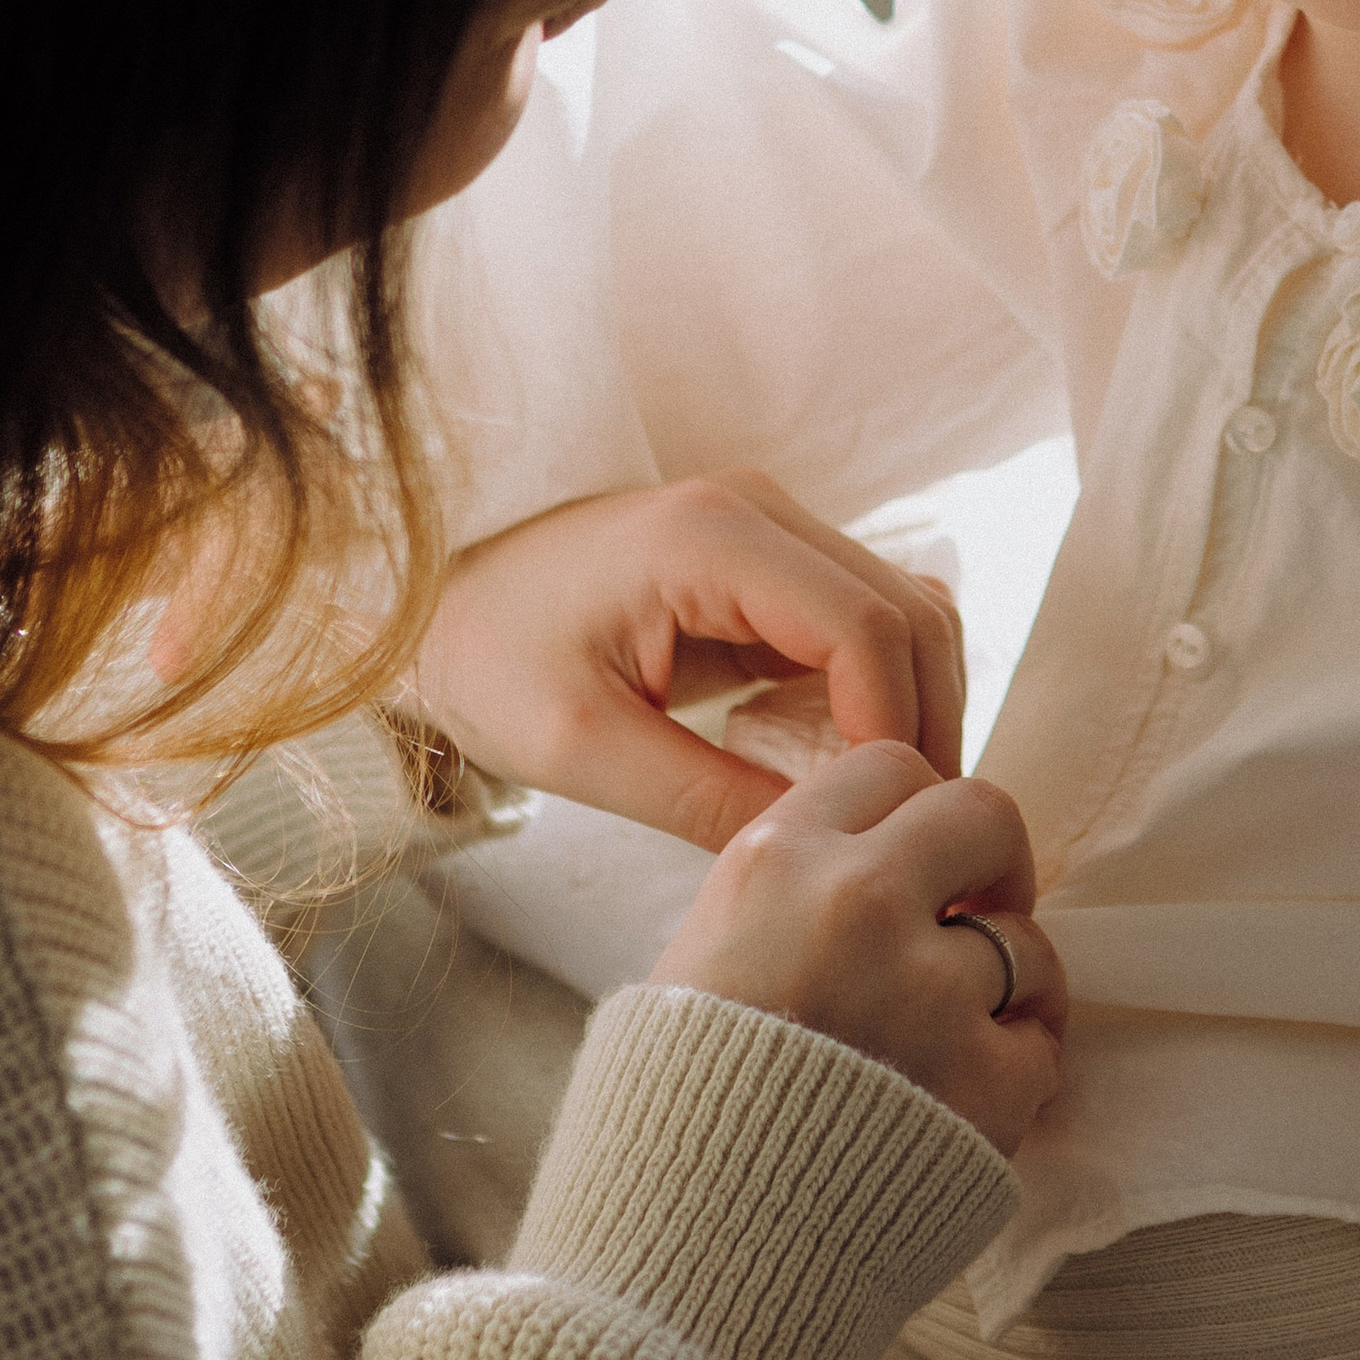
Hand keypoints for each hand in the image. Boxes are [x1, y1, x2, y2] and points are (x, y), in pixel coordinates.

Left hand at [415, 471, 965, 851]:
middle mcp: (760, 510)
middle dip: (925, 723)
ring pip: (907, 612)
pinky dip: (881, 689)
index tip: (884, 817)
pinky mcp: (770, 559)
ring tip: (881, 802)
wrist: (434, 600)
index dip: (896, 728)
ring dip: (912, 706)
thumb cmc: (489, 661)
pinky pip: (866, 620)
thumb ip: (706, 800)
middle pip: (911, 613)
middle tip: (906, 827)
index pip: (868, 627)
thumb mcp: (582, 750)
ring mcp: (771, 527)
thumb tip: (822, 849)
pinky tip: (846, 760)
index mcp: (713, 538)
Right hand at [649, 740, 1064, 1152]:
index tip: (913, 861)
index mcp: (777, 859)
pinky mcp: (985, 1081)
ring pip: (1026, 941)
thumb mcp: (702, 955)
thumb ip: (795, 891)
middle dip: (991, 863)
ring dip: (1005, 982)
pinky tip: (962, 1097)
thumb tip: (889, 858)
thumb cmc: (677, 1108)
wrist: (678, 1254)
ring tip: (954, 1034)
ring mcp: (929, 993)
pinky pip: (1041, 1041)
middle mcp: (858, 904)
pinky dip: (1015, 1070)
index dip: (912, 813)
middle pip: (986, 813)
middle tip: (972, 915)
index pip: (890, 764)